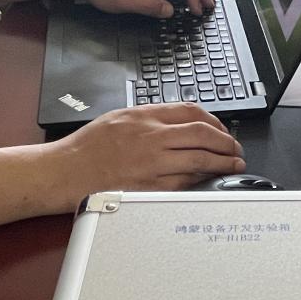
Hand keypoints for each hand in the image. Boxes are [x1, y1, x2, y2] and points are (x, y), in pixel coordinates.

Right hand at [43, 103, 244, 211]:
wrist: (64, 172)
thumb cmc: (87, 148)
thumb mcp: (118, 119)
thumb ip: (150, 118)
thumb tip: (181, 121)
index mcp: (143, 117)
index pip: (191, 112)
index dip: (215, 121)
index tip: (223, 130)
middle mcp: (151, 138)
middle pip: (203, 134)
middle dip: (227, 142)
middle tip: (236, 149)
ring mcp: (153, 163)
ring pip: (201, 159)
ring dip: (224, 163)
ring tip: (234, 165)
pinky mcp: (152, 187)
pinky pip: (187, 183)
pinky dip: (203, 181)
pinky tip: (212, 182)